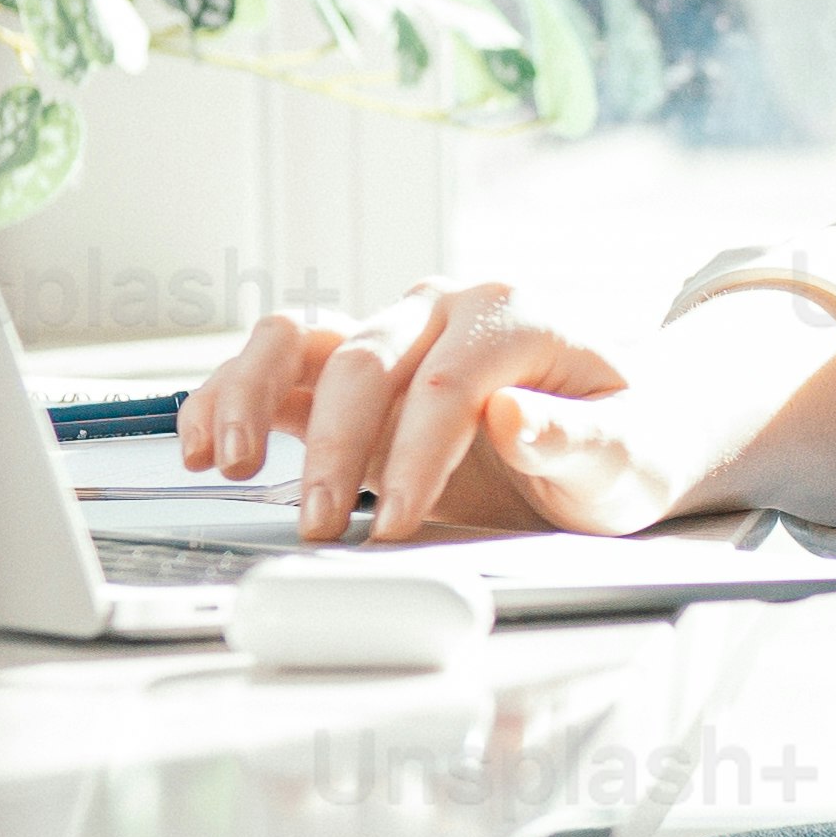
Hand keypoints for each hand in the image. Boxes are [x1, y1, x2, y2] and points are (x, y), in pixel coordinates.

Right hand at [175, 278, 835, 541]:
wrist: (619, 429)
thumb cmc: (627, 441)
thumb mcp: (630, 455)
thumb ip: (581, 439)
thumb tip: (515, 416)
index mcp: (512, 318)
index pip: (446, 383)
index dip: (413, 456)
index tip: (395, 523)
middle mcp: (442, 310)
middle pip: (363, 359)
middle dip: (334, 448)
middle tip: (321, 526)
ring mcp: (392, 333)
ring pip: (299, 338)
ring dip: (253, 395)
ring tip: (229, 463)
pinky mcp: (353, 370)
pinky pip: (278, 363)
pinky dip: (231, 393)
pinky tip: (205, 443)